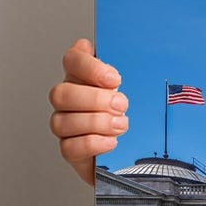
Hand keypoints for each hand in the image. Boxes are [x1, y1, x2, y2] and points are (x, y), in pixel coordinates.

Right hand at [49, 38, 127, 185]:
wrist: (133, 145)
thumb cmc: (131, 110)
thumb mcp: (137, 86)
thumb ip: (133, 69)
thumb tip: (143, 56)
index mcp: (82, 77)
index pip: (72, 59)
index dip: (89, 67)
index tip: (114, 79)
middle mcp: (69, 99)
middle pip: (61, 93)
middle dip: (95, 99)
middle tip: (121, 104)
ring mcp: (65, 124)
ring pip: (61, 121)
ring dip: (96, 123)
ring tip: (121, 124)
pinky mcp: (70, 149)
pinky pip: (69, 147)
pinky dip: (93, 143)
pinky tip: (112, 141)